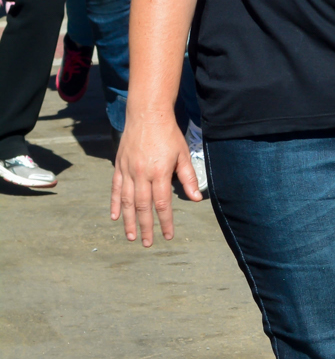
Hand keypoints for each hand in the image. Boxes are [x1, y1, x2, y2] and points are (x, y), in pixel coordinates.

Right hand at [109, 110, 198, 246]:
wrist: (147, 115)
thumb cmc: (169, 135)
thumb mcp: (183, 155)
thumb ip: (188, 178)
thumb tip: (196, 199)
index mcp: (159, 173)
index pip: (162, 204)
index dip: (165, 221)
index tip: (168, 235)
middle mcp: (141, 174)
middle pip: (142, 206)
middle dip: (145, 226)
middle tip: (147, 243)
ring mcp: (128, 170)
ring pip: (126, 201)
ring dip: (128, 220)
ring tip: (131, 236)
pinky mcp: (119, 166)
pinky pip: (115, 188)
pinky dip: (114, 204)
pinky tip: (115, 217)